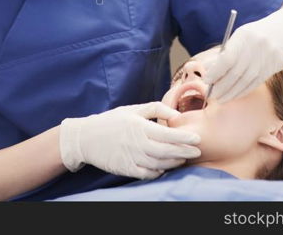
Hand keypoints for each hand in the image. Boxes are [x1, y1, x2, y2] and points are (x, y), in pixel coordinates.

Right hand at [59, 101, 201, 179]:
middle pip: (168, 151)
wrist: (86, 138)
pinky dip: (159, 172)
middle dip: (185, 152)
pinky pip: (148, 173)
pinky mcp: (126, 169)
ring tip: (183, 159)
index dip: (185, 138)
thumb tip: (176, 115)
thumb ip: (156, 109)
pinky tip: (165, 167)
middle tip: (197, 151)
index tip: (197, 139)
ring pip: (160, 163)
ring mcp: (132, 158)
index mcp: (140, 127)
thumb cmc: (111, 121)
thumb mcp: (132, 109)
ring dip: (174, 162)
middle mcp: (137, 144)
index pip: (168, 134)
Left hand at [198, 6, 282, 103]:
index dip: (216, 72)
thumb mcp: (240, 37)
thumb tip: (205, 68)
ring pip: (246, 81)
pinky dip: (243, 91)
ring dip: (231, 93)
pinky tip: (234, 95)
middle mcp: (256, 47)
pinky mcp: (274, 67)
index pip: (227, 59)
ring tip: (220, 99)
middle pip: (235, 73)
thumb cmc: (255, 34)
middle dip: (221, 87)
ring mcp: (267, 58)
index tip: (206, 80)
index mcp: (243, 36)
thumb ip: (224, 52)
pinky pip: (255, 83)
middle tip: (210, 95)